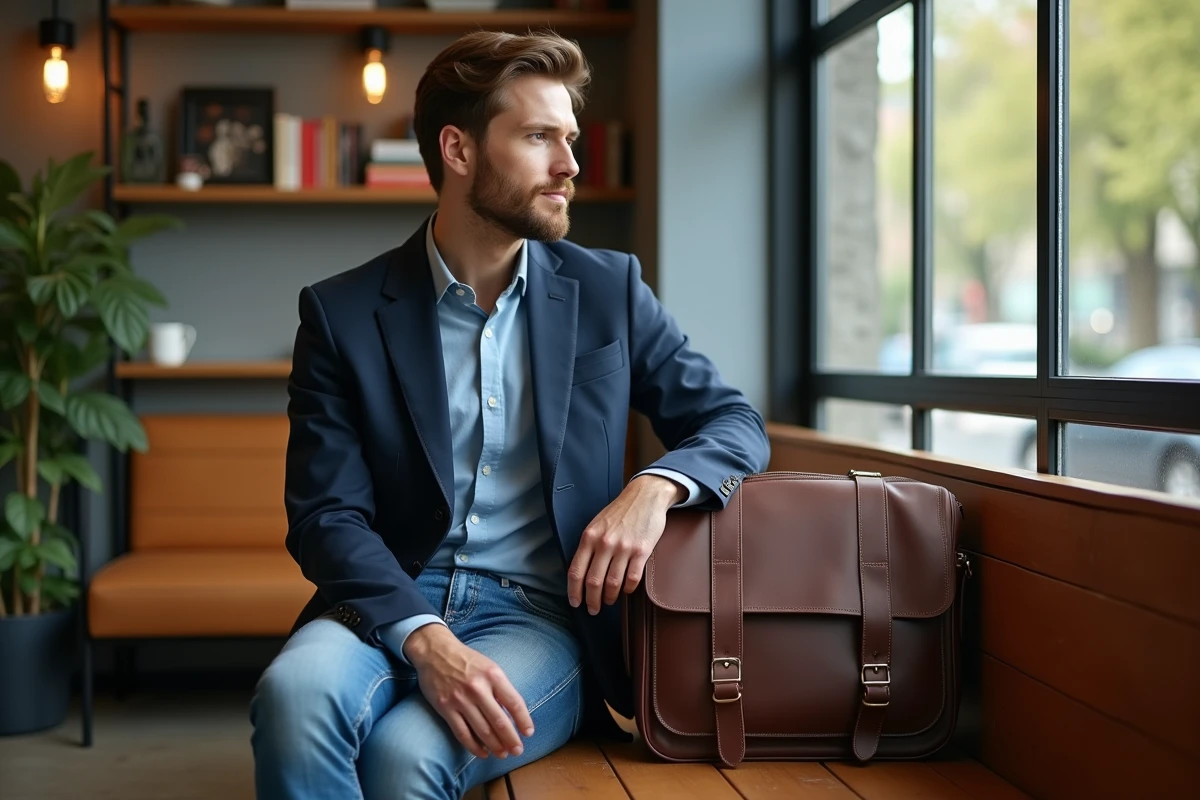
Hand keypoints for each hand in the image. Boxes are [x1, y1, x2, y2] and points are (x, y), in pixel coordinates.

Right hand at [404, 624, 533, 759]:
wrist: (435, 652)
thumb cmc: (467, 661)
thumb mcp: (489, 667)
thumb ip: (500, 688)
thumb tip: (513, 714)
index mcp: (493, 675)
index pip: (514, 702)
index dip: (524, 720)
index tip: (528, 733)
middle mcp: (477, 688)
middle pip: (499, 721)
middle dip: (511, 739)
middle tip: (518, 751)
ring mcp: (460, 699)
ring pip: (482, 730)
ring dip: (495, 746)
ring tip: (503, 754)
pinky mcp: (445, 708)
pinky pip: (462, 733)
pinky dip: (474, 746)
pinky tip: (482, 752)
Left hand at [567, 474, 684, 614]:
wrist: (645, 496)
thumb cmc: (620, 512)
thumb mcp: (596, 524)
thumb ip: (588, 546)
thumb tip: (581, 573)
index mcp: (589, 537)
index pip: (576, 571)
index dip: (574, 591)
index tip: (575, 603)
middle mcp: (604, 543)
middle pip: (593, 581)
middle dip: (592, 600)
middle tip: (594, 609)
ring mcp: (623, 547)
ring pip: (612, 583)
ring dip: (609, 597)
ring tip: (609, 601)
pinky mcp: (642, 550)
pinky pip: (632, 578)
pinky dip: (627, 589)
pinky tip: (625, 590)